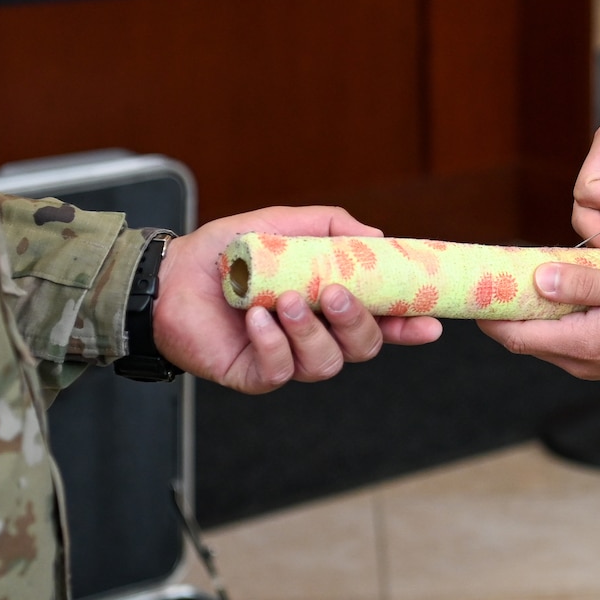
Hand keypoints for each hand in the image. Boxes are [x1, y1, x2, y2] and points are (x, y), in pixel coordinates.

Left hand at [153, 206, 441, 393]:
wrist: (169, 276)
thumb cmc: (226, 252)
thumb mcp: (282, 225)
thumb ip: (330, 227)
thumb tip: (377, 238)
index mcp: (329, 303)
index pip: (381, 319)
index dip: (409, 325)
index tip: (430, 322)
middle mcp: (315, 334)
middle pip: (362, 347)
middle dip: (357, 323)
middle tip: (333, 294)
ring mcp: (288, 358)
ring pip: (326, 363)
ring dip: (311, 332)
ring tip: (284, 302)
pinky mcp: (256, 375)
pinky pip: (281, 371)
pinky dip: (273, 345)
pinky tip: (256, 320)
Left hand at [479, 263, 599, 383]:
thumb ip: (582, 282)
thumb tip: (539, 278)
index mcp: (580, 343)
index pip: (514, 335)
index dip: (489, 314)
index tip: (478, 288)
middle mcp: (578, 361)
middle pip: (523, 338)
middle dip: (507, 309)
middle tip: (501, 275)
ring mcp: (588, 364)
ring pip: (543, 338)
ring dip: (533, 311)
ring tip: (532, 276)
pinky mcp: (599, 360)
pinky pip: (564, 339)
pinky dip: (555, 317)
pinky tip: (566, 292)